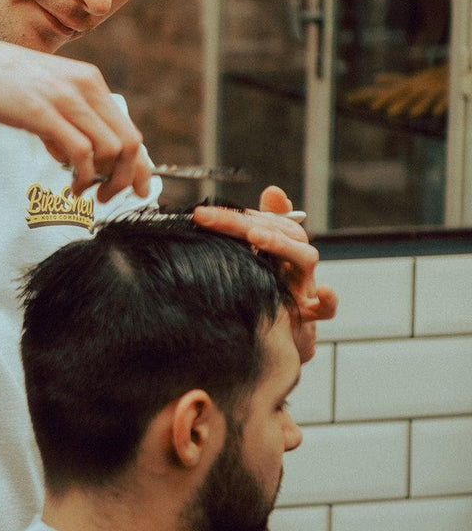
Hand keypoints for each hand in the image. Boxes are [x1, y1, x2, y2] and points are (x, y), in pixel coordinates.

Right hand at [0, 32, 151, 201]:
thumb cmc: (0, 81)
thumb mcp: (47, 93)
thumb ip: (68, 119)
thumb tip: (78, 157)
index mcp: (89, 80)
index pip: (129, 128)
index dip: (139, 164)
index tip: (137, 188)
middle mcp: (86, 85)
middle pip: (129, 142)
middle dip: (126, 177)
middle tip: (109, 197)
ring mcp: (66, 98)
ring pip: (111, 149)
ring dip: (103, 180)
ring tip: (83, 191)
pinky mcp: (44, 112)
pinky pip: (81, 152)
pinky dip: (82, 177)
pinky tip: (70, 186)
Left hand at [193, 185, 337, 362]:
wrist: (282, 340)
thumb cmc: (271, 294)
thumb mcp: (261, 261)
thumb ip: (259, 226)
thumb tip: (273, 190)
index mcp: (280, 246)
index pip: (261, 220)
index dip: (233, 214)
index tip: (201, 214)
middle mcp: (295, 261)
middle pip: (282, 231)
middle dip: (247, 222)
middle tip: (213, 219)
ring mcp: (305, 286)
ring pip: (305, 258)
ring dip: (281, 244)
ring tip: (257, 236)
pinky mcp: (311, 315)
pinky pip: (326, 307)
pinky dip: (328, 299)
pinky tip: (324, 290)